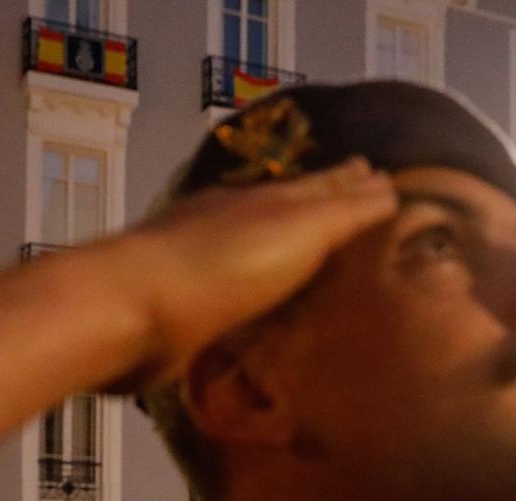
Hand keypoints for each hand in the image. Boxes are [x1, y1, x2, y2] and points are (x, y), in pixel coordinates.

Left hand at [98, 159, 396, 392]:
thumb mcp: (296, 231)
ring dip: (291, 244)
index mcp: (265, 200)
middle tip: (359, 200)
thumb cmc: (219, 268)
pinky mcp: (186, 309)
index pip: (322, 184)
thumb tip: (387, 185)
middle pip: (289, 206)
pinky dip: (261, 286)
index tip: (381, 175)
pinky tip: (265, 301)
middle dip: (324, 202)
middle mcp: (235, 222)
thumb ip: (341, 211)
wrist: (129, 310)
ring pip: (261, 245)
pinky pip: (238, 291)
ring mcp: (205, 263)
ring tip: (319, 250)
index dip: (353, 182)